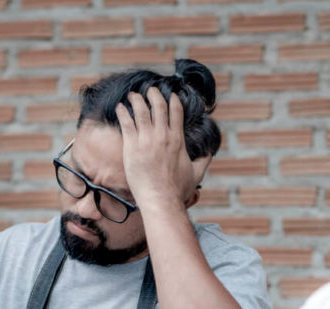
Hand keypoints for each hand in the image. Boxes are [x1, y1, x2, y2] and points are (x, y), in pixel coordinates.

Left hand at [115, 89, 208, 208]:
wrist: (160, 199)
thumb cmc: (177, 190)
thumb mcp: (196, 174)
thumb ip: (203, 161)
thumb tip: (209, 154)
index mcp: (178, 140)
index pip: (176, 112)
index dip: (172, 100)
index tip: (169, 95)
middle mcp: (163, 136)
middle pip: (158, 106)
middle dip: (154, 95)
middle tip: (149, 90)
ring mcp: (147, 139)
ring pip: (141, 111)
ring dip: (137, 100)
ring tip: (132, 95)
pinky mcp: (132, 146)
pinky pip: (126, 123)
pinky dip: (123, 112)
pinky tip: (120, 107)